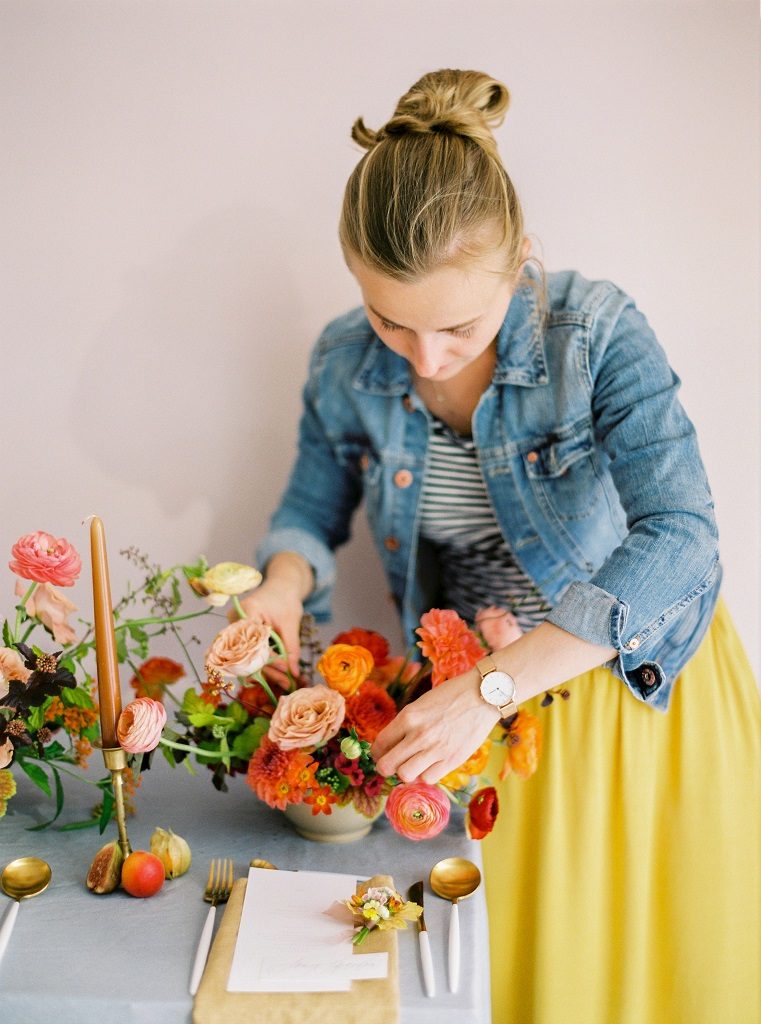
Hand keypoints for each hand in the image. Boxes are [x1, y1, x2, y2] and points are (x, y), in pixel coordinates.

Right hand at [229, 579, 303, 675]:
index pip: (253, 641)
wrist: (280, 588)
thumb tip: (294, 674)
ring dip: (266, 670)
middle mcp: (234, 620)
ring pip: (248, 656)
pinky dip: (263, 663)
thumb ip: (292, 648)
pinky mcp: (238, 636)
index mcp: (248, 610)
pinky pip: (249, 653)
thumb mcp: (291, 623)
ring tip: (285, 681)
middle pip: (248, 652)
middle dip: (268, 670)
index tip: (285, 670)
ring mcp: (234, 628)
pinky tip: (277, 675)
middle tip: (287, 682)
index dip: (268, 659)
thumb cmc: (285, 600)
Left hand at [370, 669, 499, 784]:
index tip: (381, 753)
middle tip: (390, 765)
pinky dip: (426, 775)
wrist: (482, 695)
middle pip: (388, 765)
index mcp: (408, 717)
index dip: (377, 752)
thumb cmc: (451, 696)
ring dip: (406, 772)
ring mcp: (435, 750)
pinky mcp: (452, 760)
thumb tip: (392, 744)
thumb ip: (406, 724)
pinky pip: (429, 778)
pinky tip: (430, 765)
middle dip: (385, 767)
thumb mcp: (421, 704)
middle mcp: (418, 735)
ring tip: (412, 765)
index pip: (380, 743)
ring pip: (406, 776)